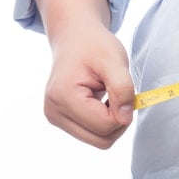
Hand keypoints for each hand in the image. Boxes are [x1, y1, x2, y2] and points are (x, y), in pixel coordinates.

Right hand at [35, 0, 134, 148]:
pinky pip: (92, 134)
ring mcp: (55, 118)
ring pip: (98, 140)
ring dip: (112, 121)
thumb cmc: (94, 46)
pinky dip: (104, 121)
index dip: (123, 111)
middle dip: (119, 120)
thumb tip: (125, 118)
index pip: (105, 125)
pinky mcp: (61, 120)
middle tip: (121, 94)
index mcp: (63, 97)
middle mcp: (54, 112)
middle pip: (102, 140)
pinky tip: (101, 101)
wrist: (74, 37)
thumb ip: (122, 89)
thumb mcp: (115, 61)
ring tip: (109, 95)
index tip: (124, 90)